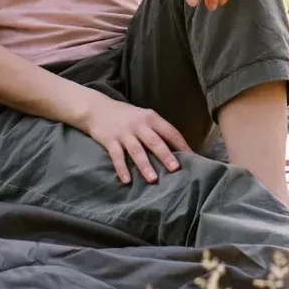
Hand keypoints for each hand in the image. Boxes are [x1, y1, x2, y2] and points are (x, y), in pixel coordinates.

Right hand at [73, 93, 189, 184]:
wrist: (96, 108)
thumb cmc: (125, 116)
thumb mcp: (143, 117)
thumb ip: (157, 130)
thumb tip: (176, 148)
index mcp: (150, 118)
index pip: (169, 131)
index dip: (181, 144)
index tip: (192, 156)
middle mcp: (139, 125)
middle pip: (154, 141)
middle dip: (165, 155)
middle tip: (175, 169)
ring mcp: (124, 133)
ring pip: (136, 151)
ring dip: (145, 165)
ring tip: (153, 179)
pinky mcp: (109, 140)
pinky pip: (116, 156)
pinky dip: (121, 168)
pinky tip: (126, 180)